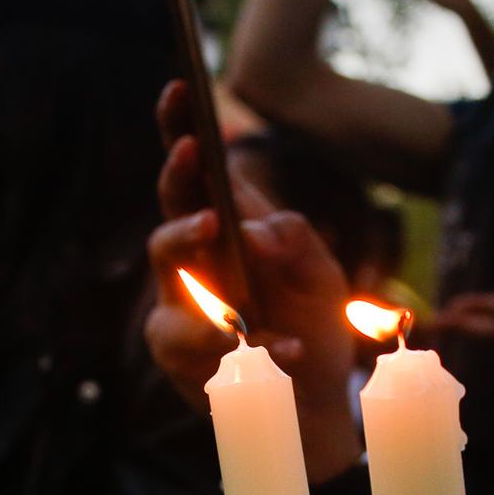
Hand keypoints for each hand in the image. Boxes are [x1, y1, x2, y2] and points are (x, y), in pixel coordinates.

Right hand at [147, 81, 360, 477]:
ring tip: (232, 284)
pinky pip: (205, 353)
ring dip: (205, 285)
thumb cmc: (316, 328)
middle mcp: (194, 270)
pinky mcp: (185, 367)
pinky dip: (253, 349)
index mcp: (225, 232)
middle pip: (167, 225)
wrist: (320, 406)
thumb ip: (298, 243)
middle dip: (180, 202)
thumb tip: (254, 230)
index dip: (179, 130)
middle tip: (206, 203)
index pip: (194, 174)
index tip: (181, 88)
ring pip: (175, 294)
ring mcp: (184, 318)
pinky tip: (289, 349)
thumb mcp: (325, 278)